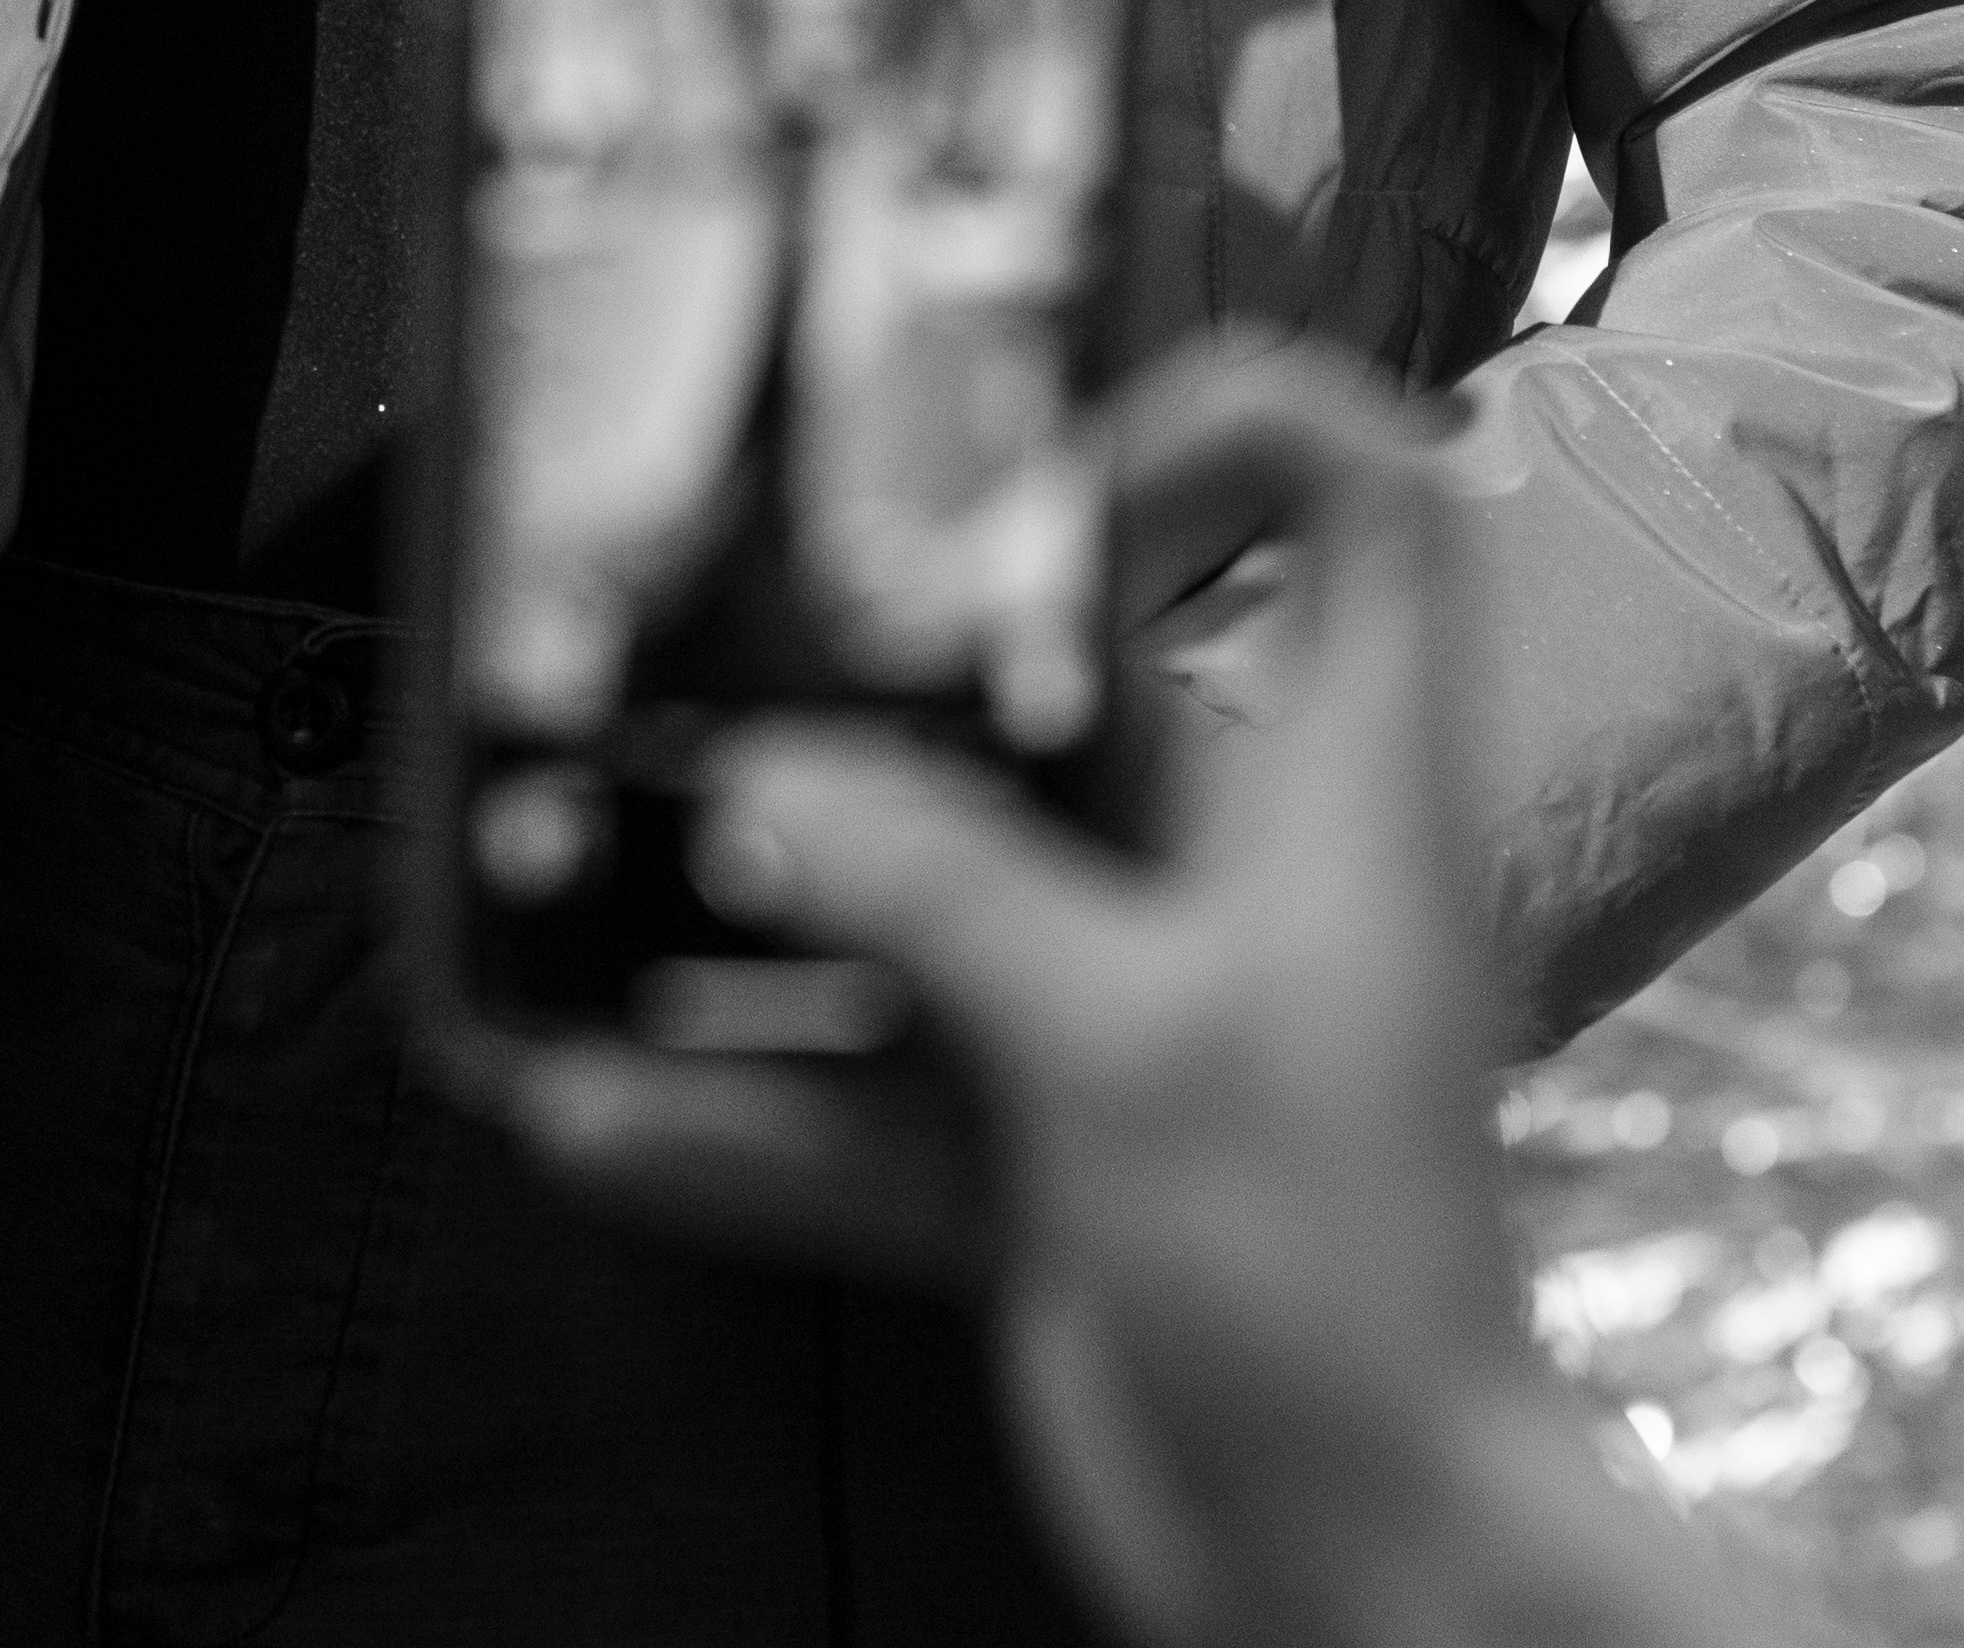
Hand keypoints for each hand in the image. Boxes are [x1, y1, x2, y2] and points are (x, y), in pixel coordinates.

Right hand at [520, 351, 1731, 1647]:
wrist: (1368, 1579)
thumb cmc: (1339, 1284)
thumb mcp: (1124, 1039)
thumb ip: (933, 890)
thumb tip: (769, 793)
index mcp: (1328, 790)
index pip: (1363, 506)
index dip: (1240, 430)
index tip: (1049, 467)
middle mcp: (1229, 872)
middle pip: (1064, 700)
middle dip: (876, 686)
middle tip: (716, 667)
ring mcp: (1131, 1009)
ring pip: (925, 908)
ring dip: (766, 922)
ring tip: (595, 899)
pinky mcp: (1050, 1145)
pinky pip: (868, 1095)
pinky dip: (744, 1110)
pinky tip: (603, 1112)